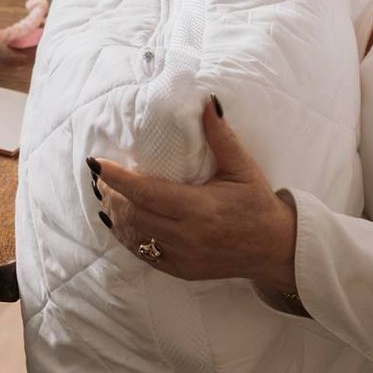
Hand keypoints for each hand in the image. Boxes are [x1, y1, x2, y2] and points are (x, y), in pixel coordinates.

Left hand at [89, 96, 298, 291]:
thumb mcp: (243, 167)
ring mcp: (183, 258)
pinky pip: (144, 254)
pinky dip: (127, 235)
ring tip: (104, 193)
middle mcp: (188, 236)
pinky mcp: (181, 271)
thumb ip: (221, 136)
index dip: (117, 178)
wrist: (276, 249)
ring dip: (115, 215)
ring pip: (134, 236)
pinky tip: (118, 220)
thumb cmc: (258, 204)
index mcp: (201, 209)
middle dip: (111, 194)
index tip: (96, 162)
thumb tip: (206, 101)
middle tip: (100, 175)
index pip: (146, 193)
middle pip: (134, 214)